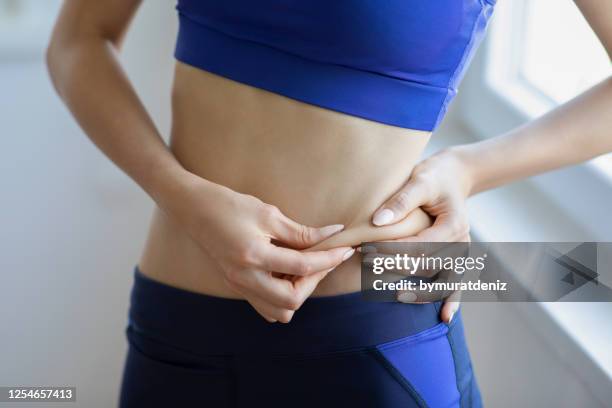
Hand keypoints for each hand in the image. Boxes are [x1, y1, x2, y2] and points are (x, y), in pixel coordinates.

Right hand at [170, 174, 354, 322]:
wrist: (192, 208)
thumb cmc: (228, 204)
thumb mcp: (268, 213)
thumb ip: (301, 232)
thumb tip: (332, 234)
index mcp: (253, 256)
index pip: (302, 267)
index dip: (329, 258)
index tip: (346, 249)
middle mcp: (244, 278)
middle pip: (292, 301)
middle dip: (315, 282)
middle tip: (325, 260)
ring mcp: (238, 285)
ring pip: (279, 311)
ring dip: (298, 293)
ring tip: (305, 267)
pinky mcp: (236, 285)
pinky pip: (265, 304)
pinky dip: (283, 295)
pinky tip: (287, 272)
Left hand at [370, 147, 472, 322]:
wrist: (453, 177)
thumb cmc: (434, 177)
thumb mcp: (420, 181)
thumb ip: (401, 201)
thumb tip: (377, 221)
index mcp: (453, 225)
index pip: (420, 245)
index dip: (393, 250)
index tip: (368, 248)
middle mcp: (461, 243)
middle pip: (426, 265)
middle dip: (396, 266)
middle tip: (367, 264)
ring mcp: (460, 253)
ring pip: (439, 279)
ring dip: (419, 289)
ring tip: (395, 295)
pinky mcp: (456, 258)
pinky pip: (456, 283)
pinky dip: (452, 299)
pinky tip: (445, 318)